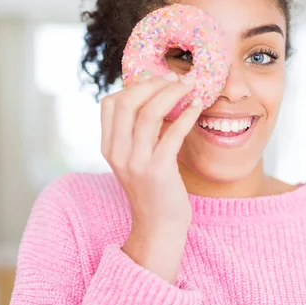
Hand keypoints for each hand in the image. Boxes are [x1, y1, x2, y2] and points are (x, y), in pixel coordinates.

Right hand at [100, 73, 201, 281]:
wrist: (159, 227)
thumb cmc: (154, 190)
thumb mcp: (136, 160)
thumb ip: (138, 134)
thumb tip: (156, 100)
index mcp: (109, 147)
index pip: (110, 103)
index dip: (133, 86)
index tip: (157, 79)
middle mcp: (117, 153)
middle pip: (128, 102)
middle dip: (154, 83)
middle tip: (177, 77)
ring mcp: (135, 162)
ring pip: (149, 113)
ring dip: (172, 93)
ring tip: (190, 86)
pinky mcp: (157, 171)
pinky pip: (172, 133)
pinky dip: (186, 115)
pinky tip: (197, 107)